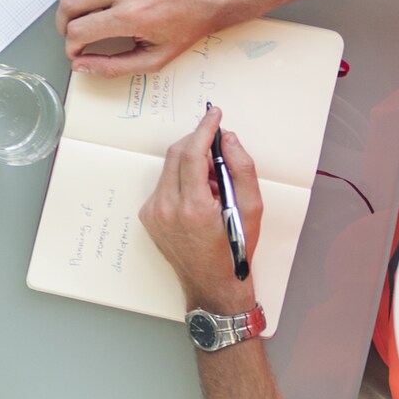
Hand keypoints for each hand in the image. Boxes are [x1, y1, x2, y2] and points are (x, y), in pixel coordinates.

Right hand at [58, 0, 245, 76]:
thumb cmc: (189, 22)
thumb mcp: (157, 57)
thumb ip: (115, 66)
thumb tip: (82, 66)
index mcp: (130, 16)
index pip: (78, 31)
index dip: (71, 44)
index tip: (76, 47)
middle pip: (69, 3)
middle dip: (64, 22)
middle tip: (72, 28)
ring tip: (79, 2)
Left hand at [139, 107, 261, 315]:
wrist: (212, 284)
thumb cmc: (235, 249)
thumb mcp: (251, 210)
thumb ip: (242, 169)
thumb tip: (228, 138)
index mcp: (192, 208)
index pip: (192, 154)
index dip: (204, 129)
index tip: (215, 114)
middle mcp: (165, 208)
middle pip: (177, 156)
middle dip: (198, 145)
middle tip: (220, 152)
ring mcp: (152, 212)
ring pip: (169, 169)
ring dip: (192, 165)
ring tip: (214, 186)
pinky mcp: (147, 215)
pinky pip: (164, 185)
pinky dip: (182, 181)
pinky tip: (200, 198)